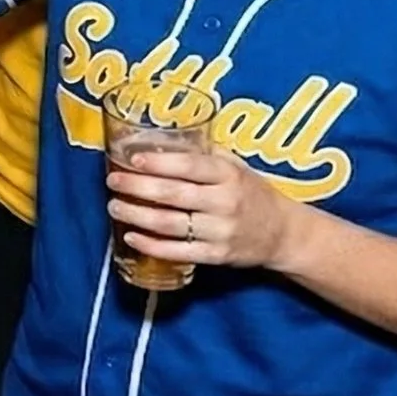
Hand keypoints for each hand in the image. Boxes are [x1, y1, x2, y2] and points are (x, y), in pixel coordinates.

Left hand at [105, 149, 297, 271]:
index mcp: (228, 175)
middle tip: (113, 181)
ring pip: (171, 224)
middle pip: (174, 194)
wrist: (283, 233)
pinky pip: (179, 252)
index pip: (190, 166)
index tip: (134, 159)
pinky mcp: (217, 256)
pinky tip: (132, 237)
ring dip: (138, 216)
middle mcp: (225, 202)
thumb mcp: (235, 166)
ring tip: (115, 207)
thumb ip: (204, 155)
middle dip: (138, 187)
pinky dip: (152, 246)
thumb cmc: (252, 193)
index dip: (160, 163)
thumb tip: (161, 139)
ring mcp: (220, 231)